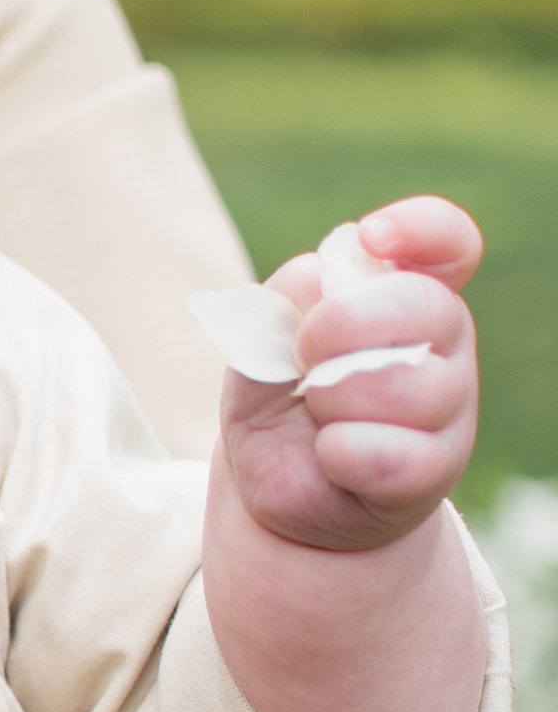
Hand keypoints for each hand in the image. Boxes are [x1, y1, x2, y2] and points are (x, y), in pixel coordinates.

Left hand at [217, 194, 479, 554]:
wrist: (278, 483)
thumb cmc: (278, 396)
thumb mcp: (262, 339)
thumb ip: (290, 298)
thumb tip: (326, 278)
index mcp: (405, 289)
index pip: (447, 241)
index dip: (421, 228)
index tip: (374, 238)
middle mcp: (443, 340)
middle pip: (426, 306)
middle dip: (342, 325)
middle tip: (303, 355)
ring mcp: (450, 405)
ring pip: (409, 385)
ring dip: (333, 397)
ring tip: (314, 411)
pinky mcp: (437, 469)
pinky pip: (392, 453)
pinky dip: (339, 452)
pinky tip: (328, 453)